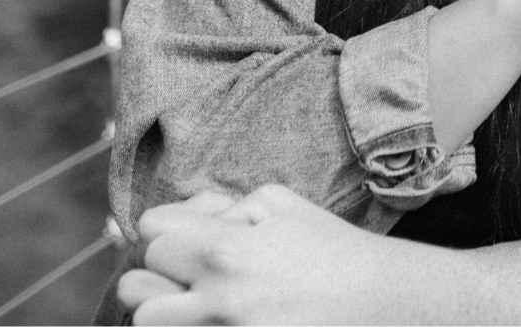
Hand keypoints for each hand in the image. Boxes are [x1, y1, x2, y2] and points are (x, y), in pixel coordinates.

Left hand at [121, 186, 427, 324]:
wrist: (384, 304)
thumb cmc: (334, 251)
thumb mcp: (282, 206)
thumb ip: (222, 206)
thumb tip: (182, 217)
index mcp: (227, 251)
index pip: (151, 236)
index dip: (171, 236)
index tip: (192, 244)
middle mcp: (217, 301)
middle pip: (135, 290)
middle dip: (161, 279)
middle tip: (193, 280)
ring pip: (148, 324)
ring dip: (167, 312)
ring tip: (202, 306)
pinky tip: (225, 319)